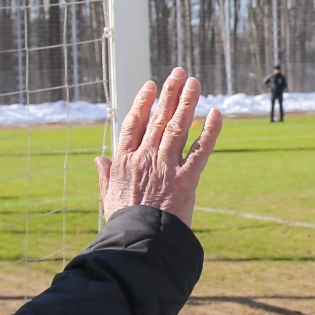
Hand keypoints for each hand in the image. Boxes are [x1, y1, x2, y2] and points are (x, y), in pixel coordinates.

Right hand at [96, 69, 221, 226]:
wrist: (139, 241)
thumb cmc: (123, 222)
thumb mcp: (108, 196)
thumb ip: (105, 176)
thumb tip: (98, 160)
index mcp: (124, 161)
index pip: (134, 123)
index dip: (143, 102)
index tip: (151, 86)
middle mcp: (144, 158)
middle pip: (158, 118)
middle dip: (170, 93)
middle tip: (179, 73)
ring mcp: (165, 167)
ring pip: (178, 127)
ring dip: (187, 102)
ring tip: (194, 82)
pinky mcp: (185, 180)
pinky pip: (200, 151)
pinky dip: (210, 132)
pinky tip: (216, 114)